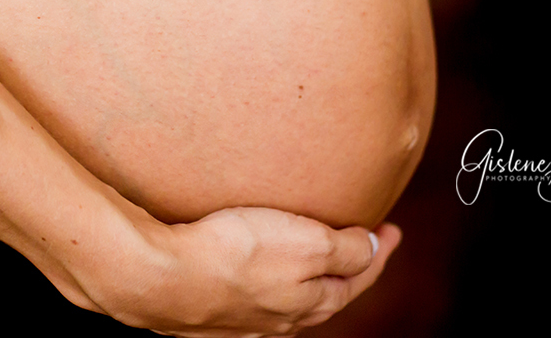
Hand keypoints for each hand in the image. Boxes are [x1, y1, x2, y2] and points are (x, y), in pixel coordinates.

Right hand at [94, 208, 400, 337]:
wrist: (158, 278)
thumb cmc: (232, 257)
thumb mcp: (307, 245)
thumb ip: (345, 250)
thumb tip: (372, 248)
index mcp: (309, 304)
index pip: (358, 280)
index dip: (378, 255)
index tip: (393, 231)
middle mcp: (279, 319)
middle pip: (325, 293)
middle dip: (346, 268)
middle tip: (359, 240)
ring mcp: (242, 318)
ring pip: (287, 296)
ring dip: (305, 273)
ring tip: (308, 249)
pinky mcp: (209, 307)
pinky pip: (252, 291)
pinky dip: (267, 274)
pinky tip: (254, 263)